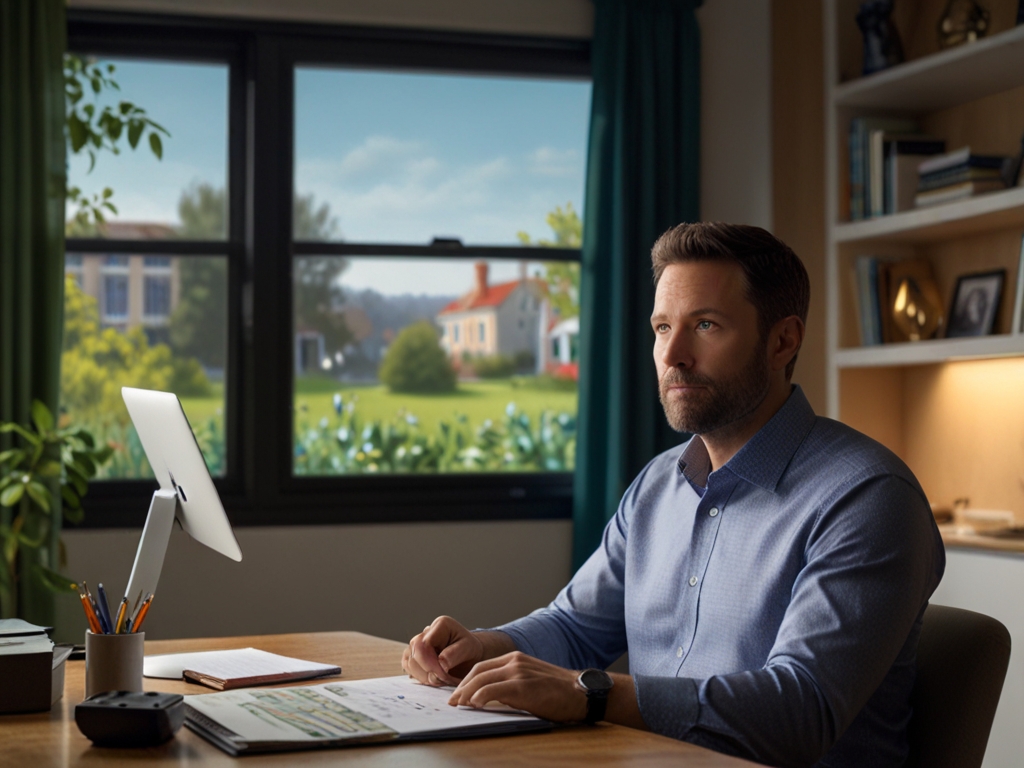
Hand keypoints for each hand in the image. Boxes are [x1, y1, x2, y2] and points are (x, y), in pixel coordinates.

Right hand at [403, 616, 489, 686]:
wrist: (469, 656)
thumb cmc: (470, 650)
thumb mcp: (469, 649)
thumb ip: (456, 654)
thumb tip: (441, 662)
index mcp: (440, 625)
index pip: (424, 644)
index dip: (430, 663)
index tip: (443, 675)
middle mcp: (425, 632)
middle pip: (414, 655)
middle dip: (429, 672)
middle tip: (445, 680)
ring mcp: (417, 643)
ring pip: (410, 663)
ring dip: (425, 677)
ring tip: (443, 679)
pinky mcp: (413, 655)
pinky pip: (409, 668)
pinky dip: (421, 678)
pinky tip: (434, 679)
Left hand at [446, 651, 586, 722]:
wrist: (582, 692)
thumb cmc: (559, 692)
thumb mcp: (532, 680)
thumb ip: (512, 682)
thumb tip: (490, 697)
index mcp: (516, 658)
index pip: (482, 666)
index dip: (467, 680)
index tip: (458, 693)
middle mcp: (515, 661)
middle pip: (478, 671)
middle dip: (462, 686)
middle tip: (453, 701)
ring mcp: (518, 672)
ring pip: (482, 679)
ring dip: (466, 693)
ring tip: (458, 705)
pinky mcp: (523, 686)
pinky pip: (492, 689)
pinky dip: (479, 696)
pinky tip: (473, 704)